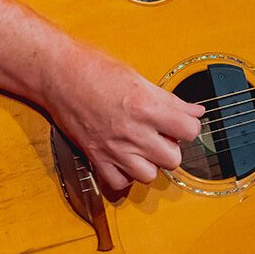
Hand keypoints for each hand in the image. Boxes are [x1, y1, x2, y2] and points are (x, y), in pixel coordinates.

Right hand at [43, 48, 204, 196]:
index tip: (182, 123)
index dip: (189, 127)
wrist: (59, 75)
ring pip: (149, 175)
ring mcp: (114, 148)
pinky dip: (125, 176)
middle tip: (162, 135)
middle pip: (173, 158)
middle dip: (171, 147)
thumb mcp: (139, 78)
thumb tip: (195, 111)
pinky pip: (119, 183)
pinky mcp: (96, 157)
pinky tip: (126, 160)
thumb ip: (170, 100)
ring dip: (150, 163)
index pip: (190, 130)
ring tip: (144, 148)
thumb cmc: (94, 70)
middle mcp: (132, 131)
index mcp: (147, 107)